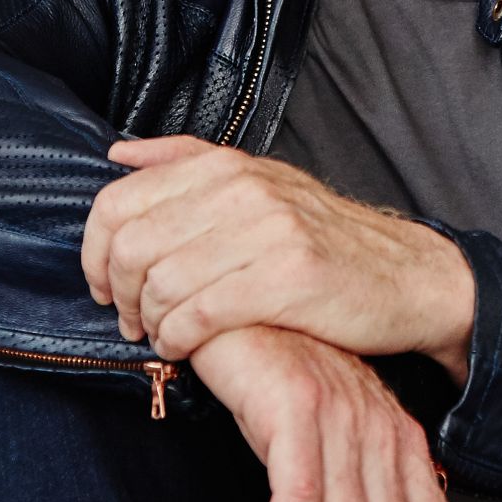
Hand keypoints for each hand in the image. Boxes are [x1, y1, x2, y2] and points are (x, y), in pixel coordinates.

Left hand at [81, 134, 474, 380]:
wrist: (407, 275)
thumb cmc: (324, 238)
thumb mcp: (259, 181)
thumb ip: (185, 162)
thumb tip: (117, 153)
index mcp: (226, 165)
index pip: (119, 201)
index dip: (94, 252)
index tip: (102, 285)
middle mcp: (243, 189)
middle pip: (132, 245)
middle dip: (117, 294)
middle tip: (129, 320)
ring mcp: (268, 231)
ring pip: (162, 283)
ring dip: (149, 322)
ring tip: (161, 335)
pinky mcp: (288, 278)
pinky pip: (200, 315)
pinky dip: (178, 340)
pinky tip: (184, 348)